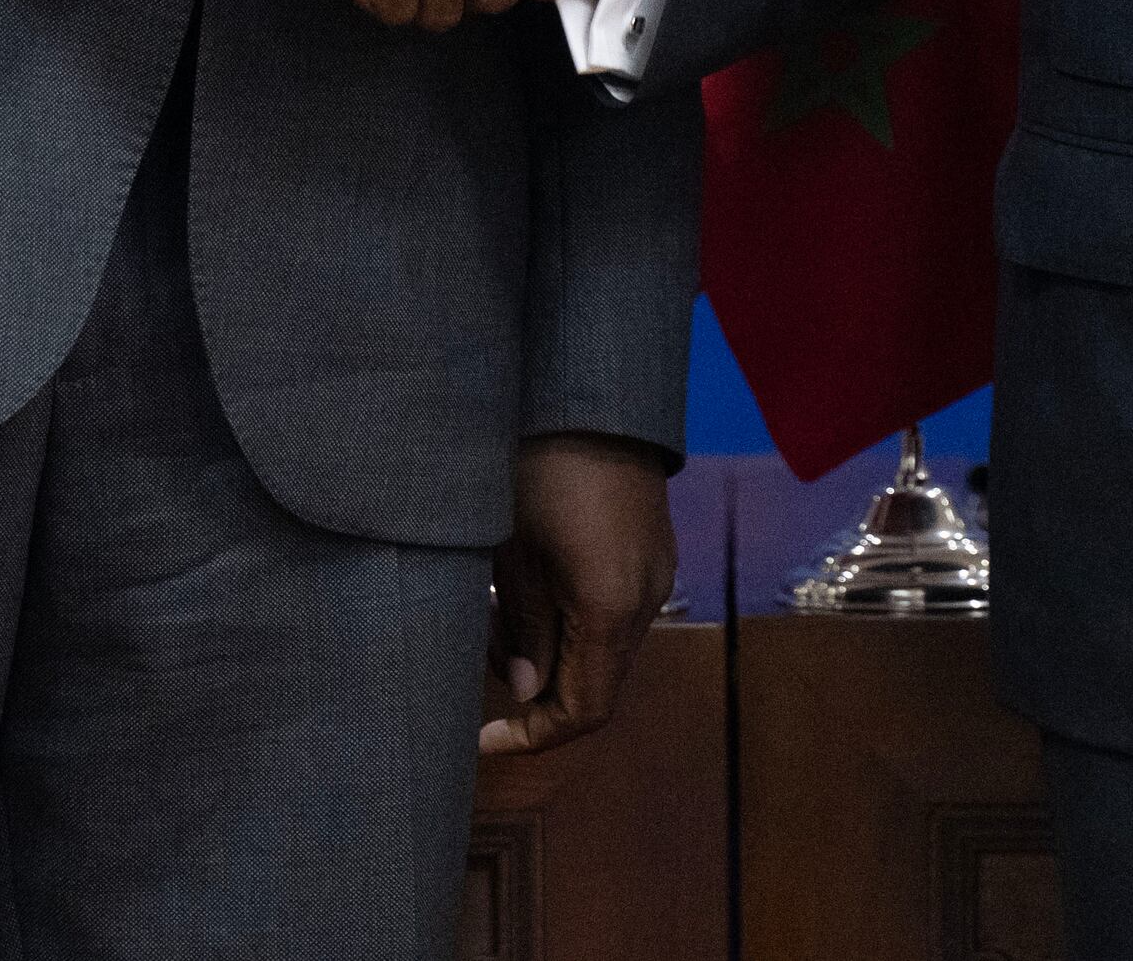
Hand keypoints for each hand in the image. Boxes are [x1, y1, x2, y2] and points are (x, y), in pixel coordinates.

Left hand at [482, 433, 677, 756]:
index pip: (582, 711)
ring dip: (549, 649)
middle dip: (532, 685)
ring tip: (494, 605)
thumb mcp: (511, 551)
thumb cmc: (537, 464)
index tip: (483, 738)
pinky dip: (571, 621)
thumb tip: (524, 690)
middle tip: (476, 647)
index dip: (532, 736)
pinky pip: (614, 613)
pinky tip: (530, 583)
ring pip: (604, 649)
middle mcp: (645, 600)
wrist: (591, 394)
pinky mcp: (653, 553)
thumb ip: (521, 629)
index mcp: (609, 608)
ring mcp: (656, 575)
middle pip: (596, 684)